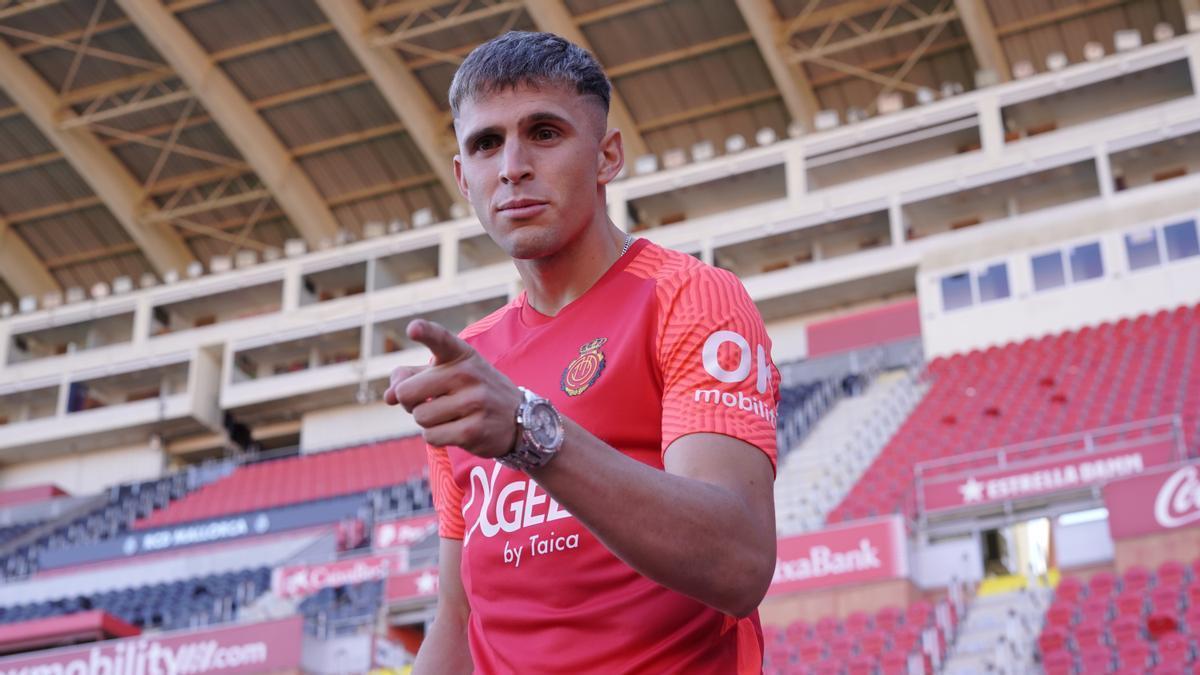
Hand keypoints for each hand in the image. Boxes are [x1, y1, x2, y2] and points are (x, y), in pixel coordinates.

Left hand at [384, 319, 522, 458]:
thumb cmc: (473, 392)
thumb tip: (389, 396)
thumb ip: (413, 377)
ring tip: (450, 415)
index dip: (425, 332)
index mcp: (461, 355)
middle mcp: (468, 374)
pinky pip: (431, 437)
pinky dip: (436, 436)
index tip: (413, 328)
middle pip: (407, 392)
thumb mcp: (449, 374)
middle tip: (428, 401)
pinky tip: (456, 429)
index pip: (441, 339)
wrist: (520, 418)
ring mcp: (474, 402)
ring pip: (419, 418)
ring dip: (427, 421)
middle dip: (409, 402)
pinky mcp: (474, 430)